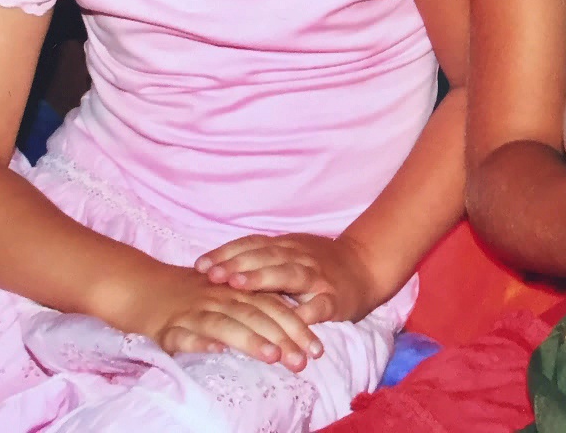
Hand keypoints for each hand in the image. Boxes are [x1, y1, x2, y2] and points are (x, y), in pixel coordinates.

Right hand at [118, 261, 325, 368]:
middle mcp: (221, 297)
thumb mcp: (227, 297)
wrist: (141, 286)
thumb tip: (290, 329)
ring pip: (227, 322)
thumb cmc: (190, 296)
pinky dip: (201, 340)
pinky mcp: (170, 324)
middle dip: (283, 338)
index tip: (318, 350)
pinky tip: (215, 349)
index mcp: (237, 291)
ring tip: (272, 356)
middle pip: (257, 315)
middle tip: (303, 361)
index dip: (297, 327)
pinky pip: (186, 332)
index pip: (274, 306)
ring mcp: (196, 309)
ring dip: (250, 339)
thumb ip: (255, 308)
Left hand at [195, 232, 379, 325]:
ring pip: (288, 274)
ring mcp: (317, 277)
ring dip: (262, 278)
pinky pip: (320, 305)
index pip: (251, 245)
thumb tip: (218, 266)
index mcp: (285, 246)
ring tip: (239, 287)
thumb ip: (260, 258)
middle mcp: (298, 256)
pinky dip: (306, 312)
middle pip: (264, 256)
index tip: (200, 265)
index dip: (226, 253)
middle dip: (236, 264)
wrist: (366, 267)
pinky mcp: (335, 299)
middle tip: (212, 275)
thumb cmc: (318, 264)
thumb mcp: (288, 254)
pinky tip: (290, 320)